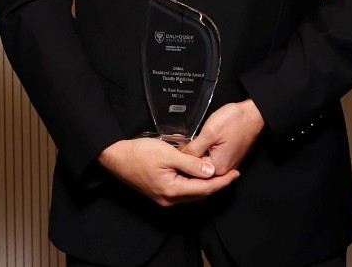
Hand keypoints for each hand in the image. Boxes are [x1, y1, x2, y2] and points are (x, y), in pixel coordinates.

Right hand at [98, 137, 237, 206]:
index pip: (204, 189)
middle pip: (200, 195)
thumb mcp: (168, 154)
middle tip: (232, 174)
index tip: (235, 174)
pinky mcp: (160, 193)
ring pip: (192, 194)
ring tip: (220, 174)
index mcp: (172, 191)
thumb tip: (210, 171)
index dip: (222, 182)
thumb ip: (191, 163)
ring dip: (206, 185)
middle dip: (217, 185)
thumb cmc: (139, 153)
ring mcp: (164, 198)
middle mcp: (169, 199)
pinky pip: (183, 191)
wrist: (116, 157)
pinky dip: (195, 184)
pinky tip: (199, 175)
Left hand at [180, 99, 263, 175]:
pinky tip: (201, 141)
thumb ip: (194, 148)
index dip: (182, 158)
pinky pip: (212, 157)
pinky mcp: (229, 156)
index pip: (192, 169)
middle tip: (181, 142)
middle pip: (198, 167)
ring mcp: (228, 163)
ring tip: (191, 140)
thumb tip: (180, 157)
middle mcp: (224, 169)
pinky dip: (205, 150)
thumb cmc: (236, 121)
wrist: (253, 113)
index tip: (175, 148)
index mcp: (218, 167)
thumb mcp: (209, 133)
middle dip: (189, 155)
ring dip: (197, 152)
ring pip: (205, 161)